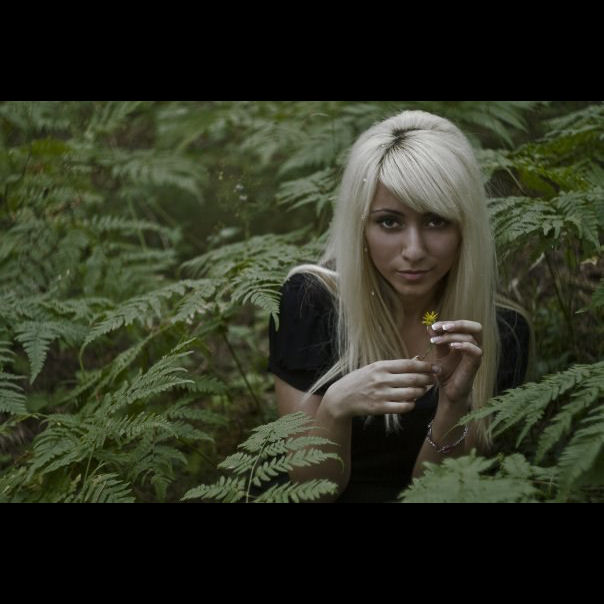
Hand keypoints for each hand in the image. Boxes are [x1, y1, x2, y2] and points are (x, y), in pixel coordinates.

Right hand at [322, 359, 437, 419]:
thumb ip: (396, 366)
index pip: (408, 365)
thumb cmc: (360, 380)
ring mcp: (381, 394)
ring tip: (423, 390)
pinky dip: (411, 404)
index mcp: (381, 366)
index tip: (435, 368)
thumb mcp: (375, 368)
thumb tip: (418, 359)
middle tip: (434, 379)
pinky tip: (411, 401)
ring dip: (421, 392)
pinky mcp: (380, 408)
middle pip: (413, 379)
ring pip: (411, 393)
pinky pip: (403, 407)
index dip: (425, 366)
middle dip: (427, 379)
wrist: (342, 397)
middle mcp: (381, 379)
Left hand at [428, 320, 482, 404]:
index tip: (433, 326)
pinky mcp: (476, 364)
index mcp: (466, 341)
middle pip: (476, 327)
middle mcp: (474, 346)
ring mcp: (476, 355)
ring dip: (452, 336)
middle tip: (442, 327)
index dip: (450, 322)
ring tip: (435, 341)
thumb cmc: (446, 372)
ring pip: (472, 337)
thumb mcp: (439, 354)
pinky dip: (464, 346)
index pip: (464, 325)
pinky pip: (476, 351)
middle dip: (458, 324)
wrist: (448, 391)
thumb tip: (430, 326)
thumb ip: (437, 340)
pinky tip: (451, 346)